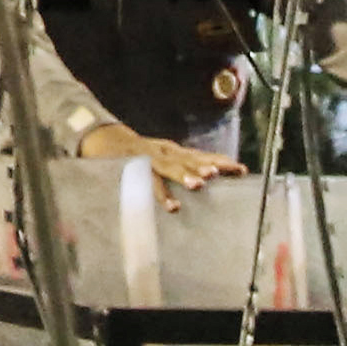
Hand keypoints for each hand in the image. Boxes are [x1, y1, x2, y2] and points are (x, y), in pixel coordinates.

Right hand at [80, 121, 240, 197]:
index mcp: (174, 151)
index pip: (201, 155)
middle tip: (222, 173)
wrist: (105, 139)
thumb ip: (182, 166)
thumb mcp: (163, 157)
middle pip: (189, 158)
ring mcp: (149, 157)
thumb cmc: (139, 155)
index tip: (241, 170)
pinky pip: (149, 181)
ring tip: (198, 184)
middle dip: (206, 165)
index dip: (220, 161)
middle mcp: (165, 152)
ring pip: (169, 166)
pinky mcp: (135, 166)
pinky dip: (160, 193)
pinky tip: (172, 206)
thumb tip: (209, 177)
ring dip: (184, 174)